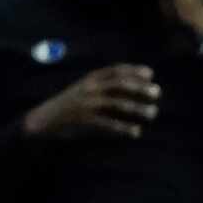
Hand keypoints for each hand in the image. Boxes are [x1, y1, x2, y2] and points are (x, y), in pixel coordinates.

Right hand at [22, 64, 160, 141]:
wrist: (45, 119)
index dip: (133, 70)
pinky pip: (108, 124)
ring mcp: (87, 104)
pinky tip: (137, 132)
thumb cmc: (69, 105)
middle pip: (120, 85)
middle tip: (157, 93)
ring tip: (153, 113)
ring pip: (118, 104)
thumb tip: (128, 86)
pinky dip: (124, 128)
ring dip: (138, 108)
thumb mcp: (83, 89)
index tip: (150, 74)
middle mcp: (90, 88)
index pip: (115, 70)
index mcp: (90, 78)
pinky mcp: (85, 121)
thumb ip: (102, 86)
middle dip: (140, 88)